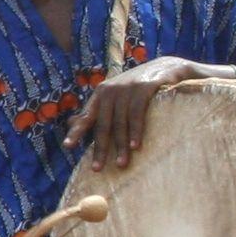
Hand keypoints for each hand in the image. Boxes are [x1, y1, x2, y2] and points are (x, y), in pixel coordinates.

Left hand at [66, 55, 198, 168]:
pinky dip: (136, 132)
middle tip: (97, 169)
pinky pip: (137, 114)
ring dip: (121, 146)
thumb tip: (72, 123)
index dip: (76, 132)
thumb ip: (98, 110)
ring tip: (121, 164)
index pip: (87, 116)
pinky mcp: (144, 87)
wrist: (169, 67)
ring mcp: (127, 88)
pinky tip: (136, 147)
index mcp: (101, 94)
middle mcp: (111, 90)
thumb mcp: (117, 96)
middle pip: (103, 124)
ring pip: (120, 122)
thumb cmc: (140, 87)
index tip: (67, 147)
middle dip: (101, 148)